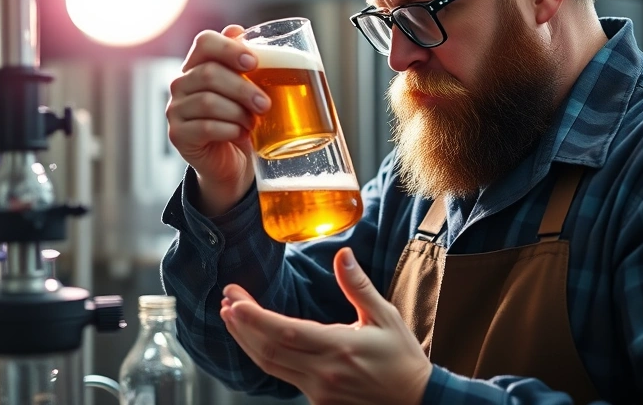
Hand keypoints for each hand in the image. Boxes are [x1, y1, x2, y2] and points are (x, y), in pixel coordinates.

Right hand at [166, 26, 270, 216]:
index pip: (205, 42)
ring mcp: (175, 109)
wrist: (231, 160)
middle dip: (243, 89)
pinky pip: (205, 127)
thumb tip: (237, 29)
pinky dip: (230, 130)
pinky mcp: (178, 135)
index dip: (229, 49)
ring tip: (252, 122)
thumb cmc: (240, 119)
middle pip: (209, 73)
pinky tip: (240, 133)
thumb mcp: (247, 89)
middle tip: (265, 104)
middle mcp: (181, 83)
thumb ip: (243, 61)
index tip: (253, 63)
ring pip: (208, 102)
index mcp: (197, 65)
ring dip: (238, 113)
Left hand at [220, 248, 432, 404]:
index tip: (235, 301)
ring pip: (271, 366)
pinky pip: (283, 378)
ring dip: (247, 341)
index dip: (255, 318)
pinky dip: (266, 357)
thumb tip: (342, 254)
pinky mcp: (318, 402)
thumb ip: (358, 286)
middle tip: (227, 302)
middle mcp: (323, 372)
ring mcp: (318, 391)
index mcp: (339, 347)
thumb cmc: (401, 357)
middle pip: (269, 350)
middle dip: (242, 326)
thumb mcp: (385, 316)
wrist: (415, 401)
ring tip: (232, 318)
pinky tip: (257, 341)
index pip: (286, 332)